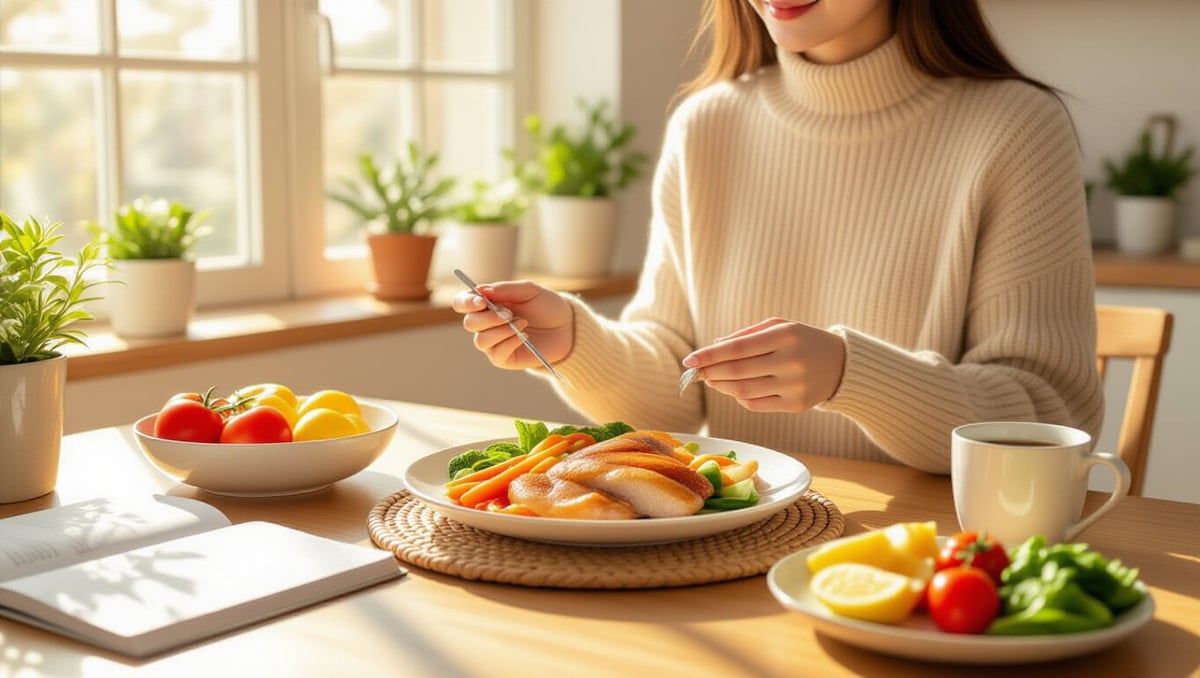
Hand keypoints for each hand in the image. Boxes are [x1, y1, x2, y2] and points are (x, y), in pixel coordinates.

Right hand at [451, 280, 573, 370]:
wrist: (567, 327)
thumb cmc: (546, 306)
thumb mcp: (529, 291)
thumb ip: (505, 289)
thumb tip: (480, 289)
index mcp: (487, 304)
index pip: (462, 303)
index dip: (466, 302)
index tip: (481, 300)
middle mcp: (486, 324)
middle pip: (469, 323)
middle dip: (488, 318)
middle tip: (510, 314)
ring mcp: (493, 342)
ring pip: (480, 340)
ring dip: (501, 331)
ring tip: (522, 323)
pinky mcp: (503, 358)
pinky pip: (495, 354)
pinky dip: (509, 343)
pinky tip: (524, 336)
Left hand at [683, 318, 845, 412]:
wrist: (842, 365)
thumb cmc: (802, 341)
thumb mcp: (779, 327)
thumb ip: (746, 336)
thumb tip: (713, 347)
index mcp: (786, 335)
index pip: (737, 348)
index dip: (709, 355)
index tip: (689, 360)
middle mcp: (791, 361)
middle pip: (737, 371)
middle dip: (710, 372)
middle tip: (695, 372)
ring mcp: (794, 386)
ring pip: (743, 391)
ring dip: (721, 386)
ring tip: (711, 379)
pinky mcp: (795, 405)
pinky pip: (755, 404)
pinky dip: (739, 397)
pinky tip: (734, 389)